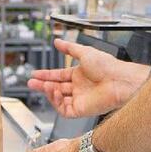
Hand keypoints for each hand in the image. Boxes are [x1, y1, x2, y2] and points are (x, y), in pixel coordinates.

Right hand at [26, 38, 149, 118]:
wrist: (119, 80)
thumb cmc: (108, 66)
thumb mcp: (85, 52)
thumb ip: (69, 48)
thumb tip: (57, 42)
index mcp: (80, 75)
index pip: (59, 76)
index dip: (47, 75)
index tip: (36, 74)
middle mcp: (79, 87)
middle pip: (56, 87)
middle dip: (42, 85)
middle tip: (31, 83)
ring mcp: (80, 99)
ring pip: (58, 99)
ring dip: (49, 92)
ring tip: (43, 85)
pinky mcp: (81, 109)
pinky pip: (64, 109)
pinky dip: (56, 102)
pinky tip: (54, 92)